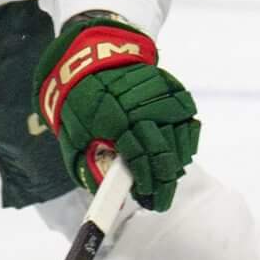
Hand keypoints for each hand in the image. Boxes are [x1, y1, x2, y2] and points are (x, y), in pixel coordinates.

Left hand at [32, 14, 198, 209]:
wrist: (89, 60)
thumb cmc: (79, 105)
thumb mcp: (72, 138)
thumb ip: (89, 168)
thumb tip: (111, 196)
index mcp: (111, 118)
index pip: (138, 156)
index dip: (146, 181)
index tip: (148, 199)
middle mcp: (138, 105)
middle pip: (163, 149)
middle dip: (165, 180)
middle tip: (161, 199)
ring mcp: (157, 93)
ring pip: (180, 135)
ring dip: (177, 161)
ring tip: (169, 178)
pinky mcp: (169, 85)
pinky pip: (187, 117)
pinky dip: (187, 138)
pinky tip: (180, 153)